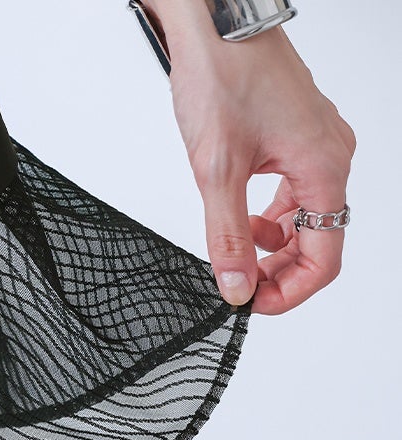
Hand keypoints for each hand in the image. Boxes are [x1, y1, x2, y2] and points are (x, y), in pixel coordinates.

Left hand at [143, 1, 355, 314]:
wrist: (214, 21)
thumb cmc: (223, 76)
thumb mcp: (217, 170)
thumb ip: (228, 237)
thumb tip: (236, 288)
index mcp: (324, 168)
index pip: (325, 258)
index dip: (290, 293)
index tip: (253, 305)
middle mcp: (330, 157)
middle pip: (318, 242)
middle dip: (279, 272)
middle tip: (239, 287)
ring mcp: (315, 146)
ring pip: (305, 220)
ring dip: (272, 247)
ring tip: (236, 254)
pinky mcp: (295, 138)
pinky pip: (293, 195)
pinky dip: (269, 218)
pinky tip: (242, 220)